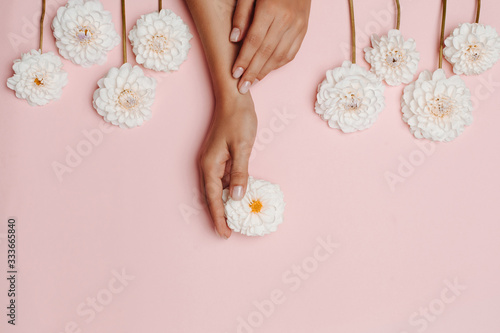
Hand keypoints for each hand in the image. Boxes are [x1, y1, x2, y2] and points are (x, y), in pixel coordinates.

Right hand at [199, 93, 256, 238]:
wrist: (234, 99)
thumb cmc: (238, 120)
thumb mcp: (242, 147)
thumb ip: (240, 173)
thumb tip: (237, 197)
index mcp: (210, 165)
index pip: (214, 198)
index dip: (219, 217)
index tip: (224, 233)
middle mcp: (208, 165)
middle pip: (211, 197)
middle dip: (218, 215)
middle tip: (227, 232)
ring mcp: (212, 161)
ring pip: (216, 190)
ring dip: (223, 205)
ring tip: (232, 220)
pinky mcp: (219, 157)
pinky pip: (222, 180)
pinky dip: (228, 192)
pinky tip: (236, 198)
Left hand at [230, 0, 310, 92]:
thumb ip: (241, 14)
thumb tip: (235, 39)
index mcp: (270, 9)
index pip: (254, 41)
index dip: (244, 59)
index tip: (235, 73)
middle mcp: (287, 20)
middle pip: (266, 52)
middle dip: (252, 72)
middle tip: (242, 87)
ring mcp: (298, 26)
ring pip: (280, 56)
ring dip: (265, 72)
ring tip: (252, 82)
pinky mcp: (304, 30)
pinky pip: (291, 53)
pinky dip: (278, 64)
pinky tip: (267, 70)